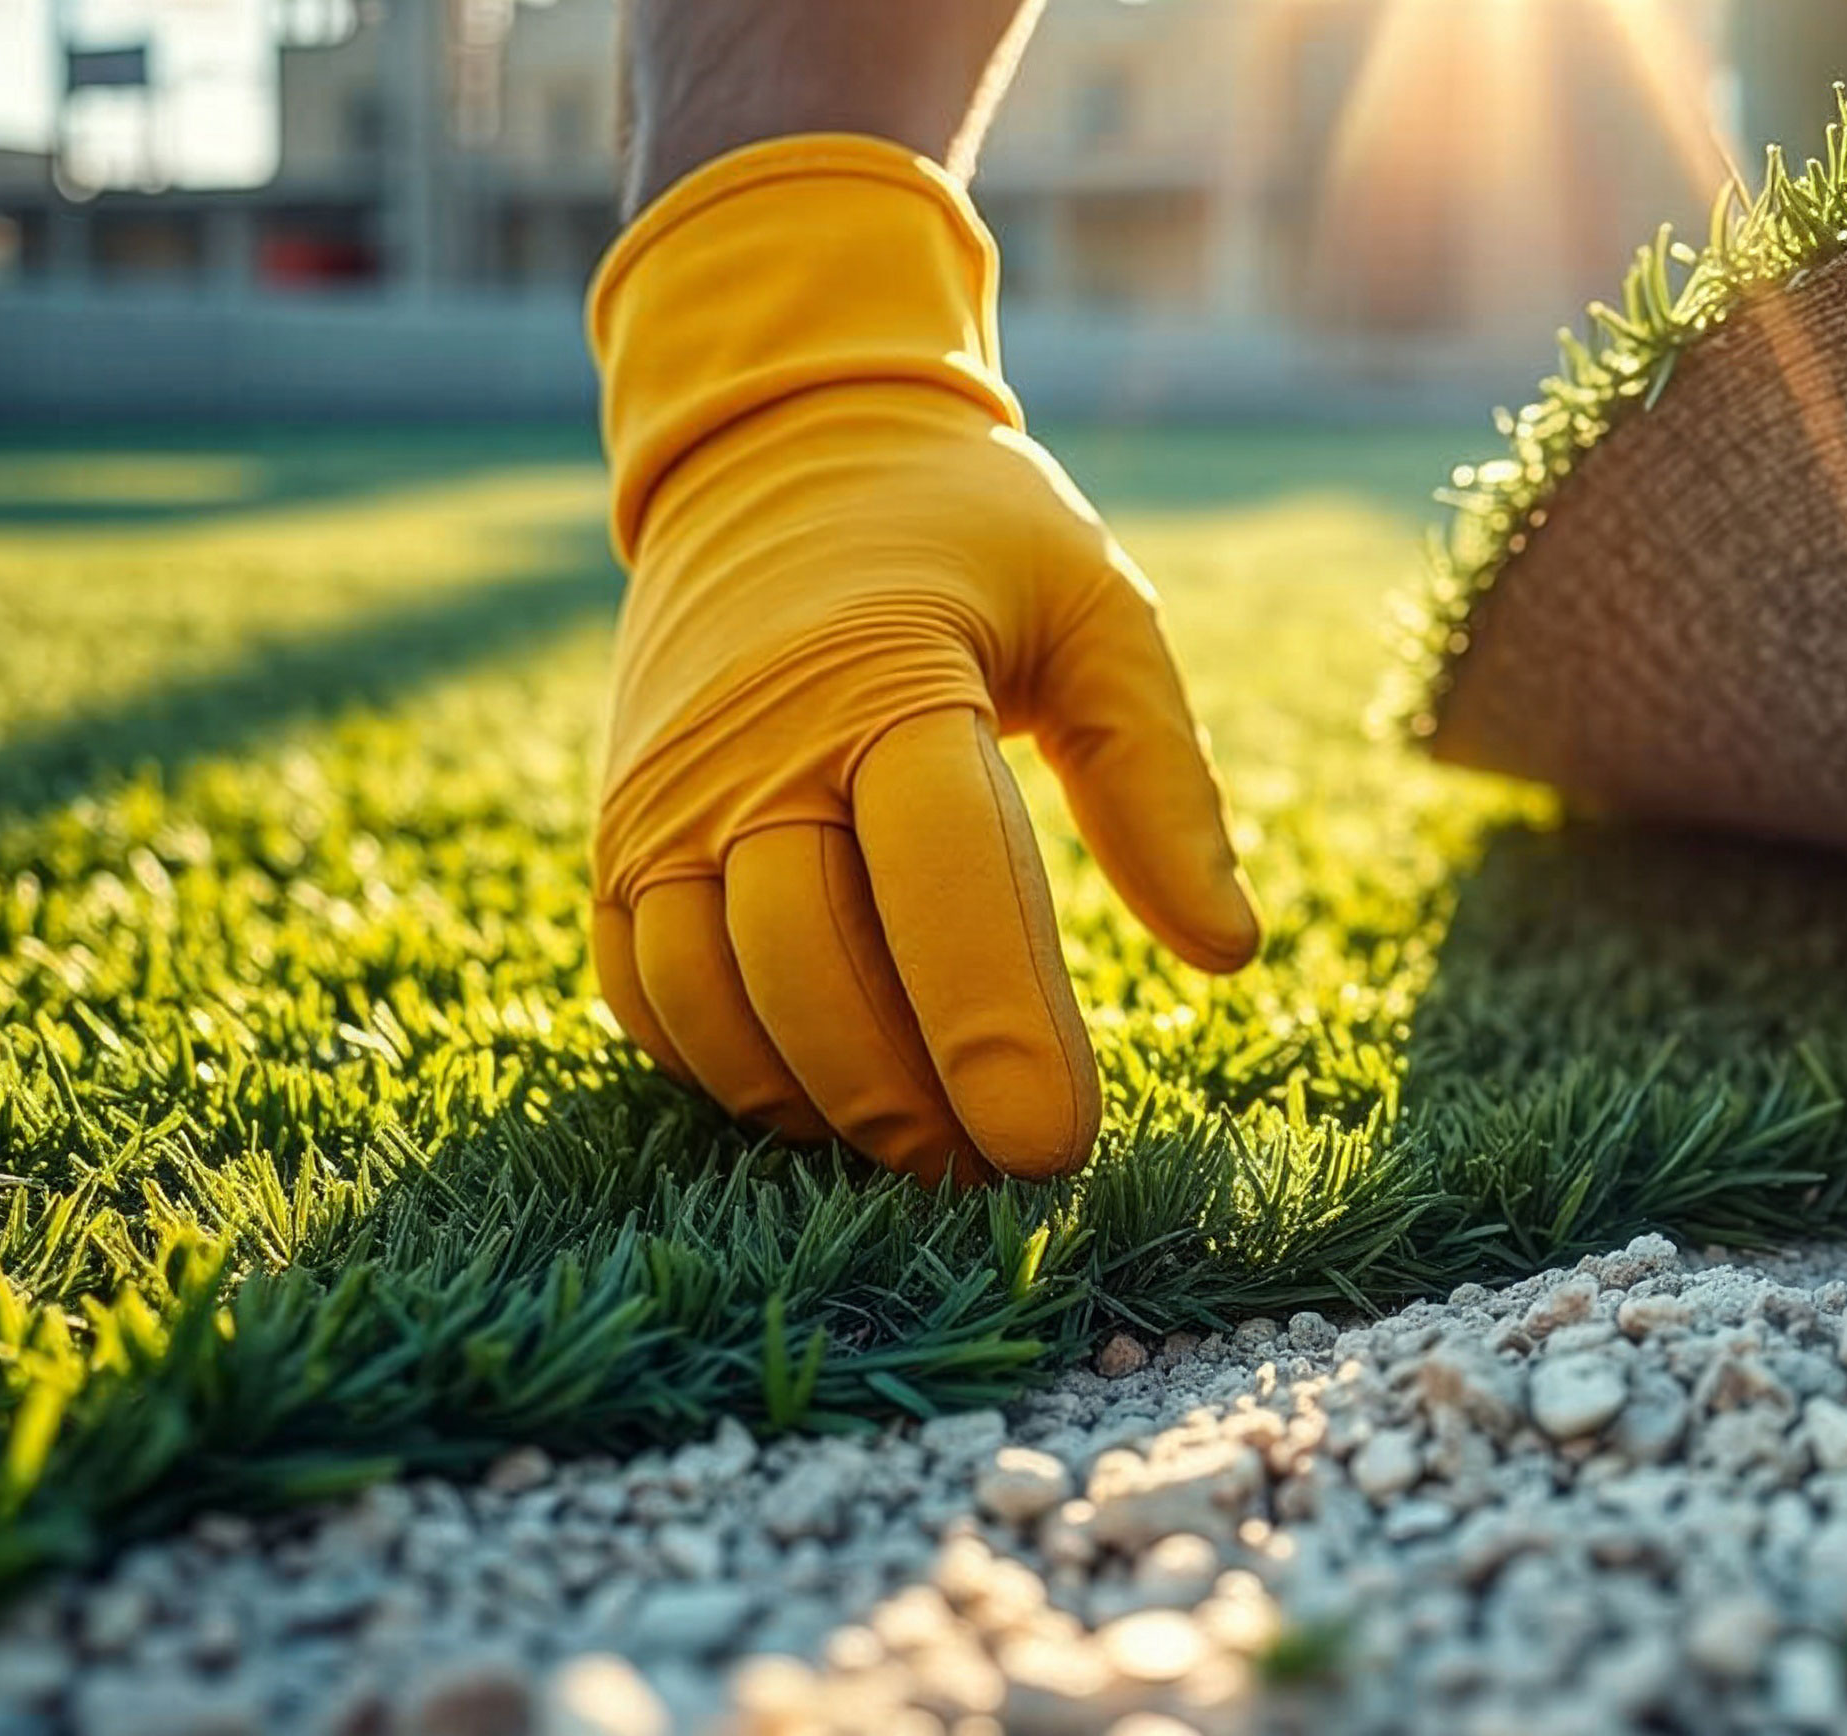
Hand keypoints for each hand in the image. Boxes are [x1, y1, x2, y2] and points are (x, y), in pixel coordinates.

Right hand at [587, 135, 1256, 1183]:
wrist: (775, 450)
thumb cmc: (974, 541)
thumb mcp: (1099, 611)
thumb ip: (1163, 778)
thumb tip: (1228, 951)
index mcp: (888, 677)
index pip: (940, 877)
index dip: (992, 1022)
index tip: (1055, 1144)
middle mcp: (754, 748)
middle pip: (813, 968)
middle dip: (911, 1099)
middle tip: (1010, 1174)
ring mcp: (666, 798)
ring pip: (719, 1001)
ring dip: (821, 1106)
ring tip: (933, 1159)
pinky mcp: (617, 837)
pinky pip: (648, 993)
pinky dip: (726, 1073)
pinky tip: (822, 1108)